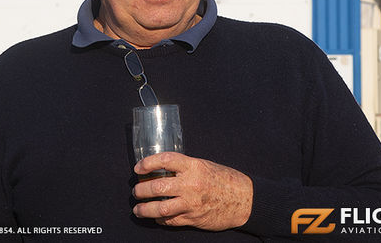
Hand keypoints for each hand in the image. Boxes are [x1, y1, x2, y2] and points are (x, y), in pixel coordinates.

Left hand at [132, 152, 252, 230]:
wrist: (244, 199)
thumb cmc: (224, 179)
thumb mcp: (204, 165)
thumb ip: (184, 168)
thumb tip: (161, 170)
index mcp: (193, 166)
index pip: (165, 160)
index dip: (148, 163)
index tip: (138, 168)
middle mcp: (191, 184)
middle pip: (157, 186)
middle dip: (141, 190)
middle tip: (136, 190)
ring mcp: (191, 203)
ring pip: (160, 207)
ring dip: (145, 209)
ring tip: (138, 209)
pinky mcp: (193, 218)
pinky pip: (170, 220)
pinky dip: (160, 219)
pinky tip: (157, 217)